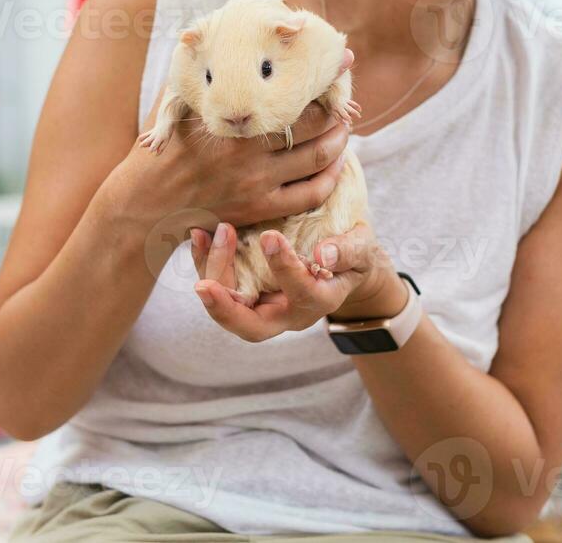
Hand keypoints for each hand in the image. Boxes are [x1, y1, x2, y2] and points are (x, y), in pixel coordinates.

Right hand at [116, 49, 356, 239]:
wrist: (147, 203)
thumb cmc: (163, 148)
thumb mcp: (175, 102)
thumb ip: (200, 73)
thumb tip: (207, 34)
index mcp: (234, 122)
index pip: (294, 97)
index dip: (322, 81)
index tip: (341, 64)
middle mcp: (250, 153)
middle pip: (314, 127)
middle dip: (336, 110)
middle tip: (343, 98)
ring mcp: (258, 184)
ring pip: (318, 160)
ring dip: (338, 142)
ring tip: (343, 128)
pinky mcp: (260, 208)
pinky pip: (310, 195)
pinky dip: (329, 178)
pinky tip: (335, 164)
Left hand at [189, 215, 399, 341]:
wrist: (341, 264)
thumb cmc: (352, 255)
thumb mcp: (362, 250)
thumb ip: (349, 252)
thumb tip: (323, 256)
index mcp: (318, 302)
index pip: (301, 293)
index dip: (284, 269)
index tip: (270, 236)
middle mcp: (286, 314)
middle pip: (251, 327)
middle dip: (225, 309)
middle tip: (204, 287)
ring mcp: (263, 306)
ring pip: (230, 307)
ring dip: (212, 274)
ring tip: (205, 236)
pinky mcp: (246, 292)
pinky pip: (221, 286)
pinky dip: (206, 263)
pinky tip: (199, 235)